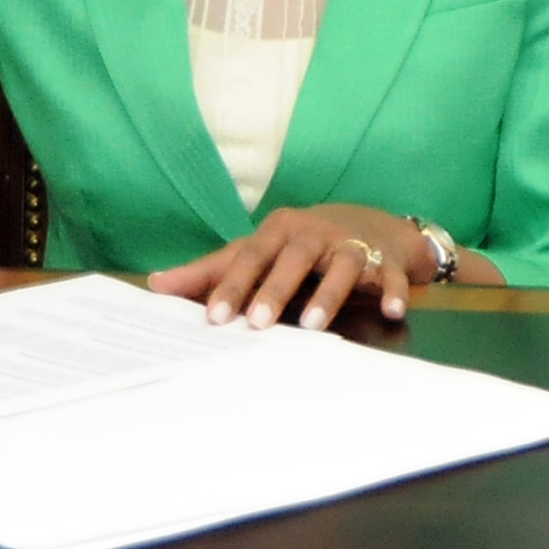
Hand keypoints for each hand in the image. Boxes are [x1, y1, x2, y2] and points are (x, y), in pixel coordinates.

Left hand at [147, 204, 426, 330]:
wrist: (372, 224)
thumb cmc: (300, 244)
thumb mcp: (257, 251)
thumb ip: (211, 270)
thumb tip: (155, 284)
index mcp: (280, 230)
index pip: (251, 256)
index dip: (233, 286)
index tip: (214, 318)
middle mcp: (317, 233)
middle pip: (296, 257)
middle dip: (278, 289)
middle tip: (259, 323)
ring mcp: (354, 244)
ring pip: (343, 264)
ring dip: (331, 293)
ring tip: (315, 325)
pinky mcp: (386, 259)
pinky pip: (391, 275)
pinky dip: (393, 291)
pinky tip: (392, 311)